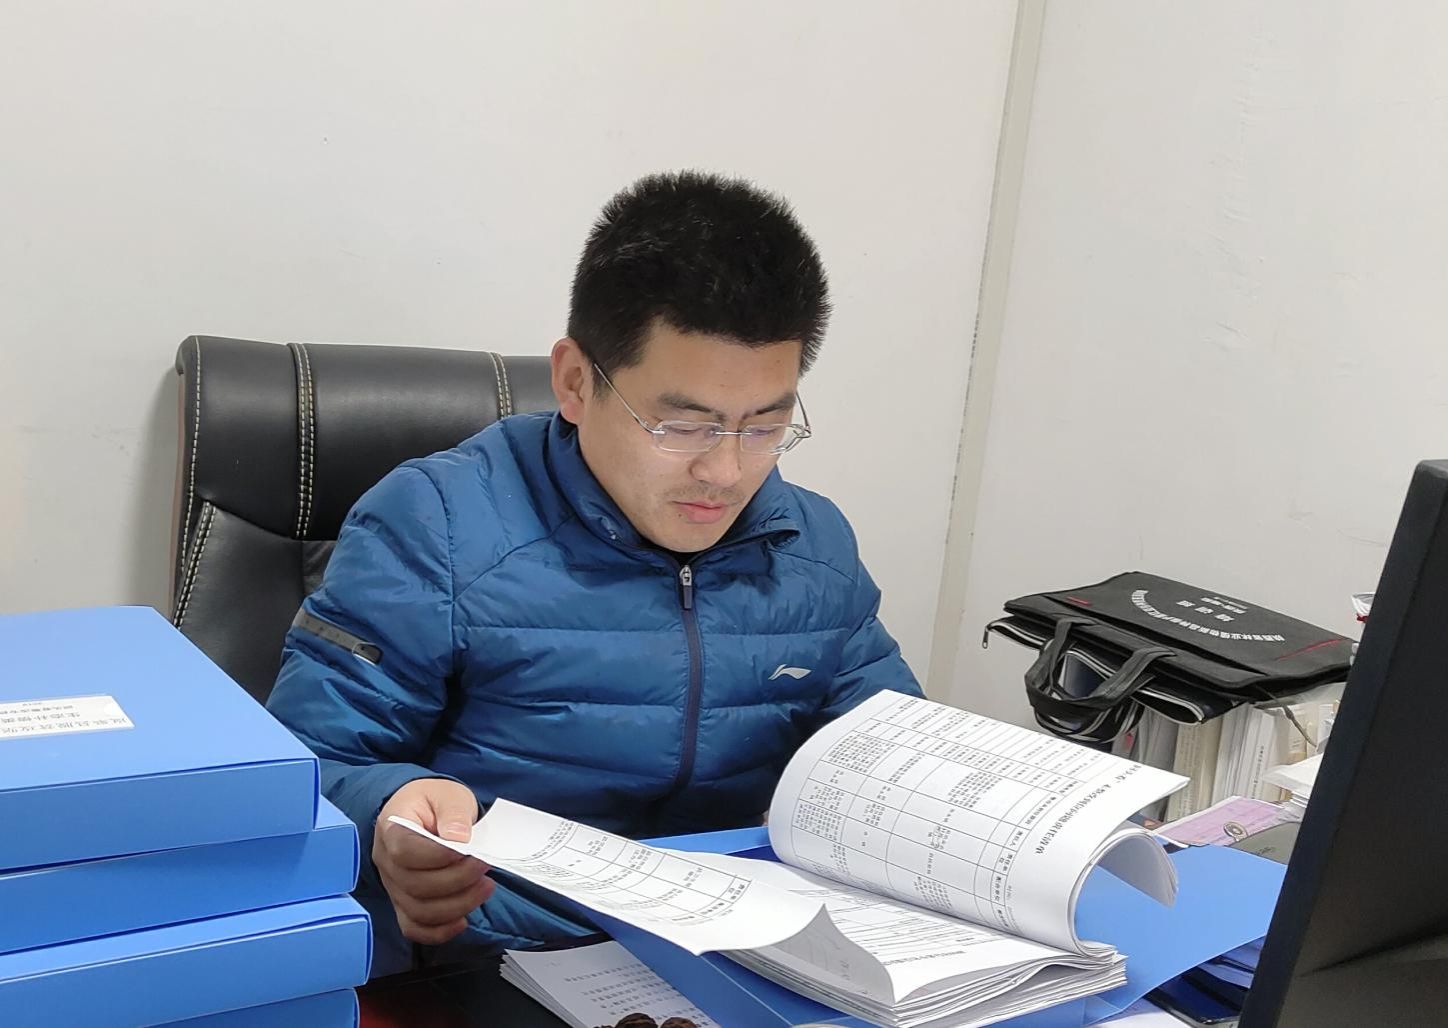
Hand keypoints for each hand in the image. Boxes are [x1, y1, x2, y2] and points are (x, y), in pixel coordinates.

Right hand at [373, 778, 494, 945]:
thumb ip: (454, 813)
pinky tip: (462, 921)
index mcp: (392, 828)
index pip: (405, 851)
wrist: (423, 812)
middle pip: (416, 885)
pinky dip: (438, 931)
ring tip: (485, 887)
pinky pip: (413, 928)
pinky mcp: (403, 903)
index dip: (438, 856)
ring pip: (418, 911)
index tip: (468, 851)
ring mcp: (393, 886)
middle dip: (458, 880)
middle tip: (485, 866)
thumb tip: (458, 837)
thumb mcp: (449, 795)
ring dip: (457, 905)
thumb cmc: (435, 802)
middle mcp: (386, 861)